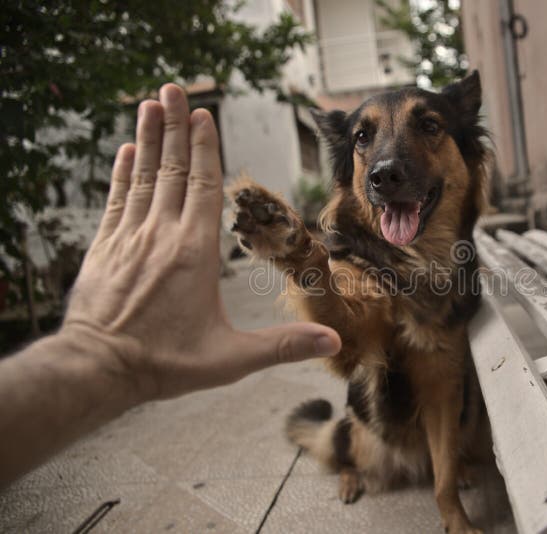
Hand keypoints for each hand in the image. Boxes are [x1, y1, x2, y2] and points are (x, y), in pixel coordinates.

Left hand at [60, 84, 340, 401]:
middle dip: (173, 126)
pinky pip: (117, 199)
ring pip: (142, 176)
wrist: (97, 370)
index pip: (201, 186)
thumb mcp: (230, 360)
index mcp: (194, 253)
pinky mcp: (105, 248)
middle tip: (174, 89)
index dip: (203, 148)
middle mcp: (161, 235)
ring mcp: (129, 238)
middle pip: (171, 169)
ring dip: (147, 138)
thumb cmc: (165, 364)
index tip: (202, 115)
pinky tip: (126, 151)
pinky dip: (123, 172)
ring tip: (150, 104)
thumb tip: (333, 341)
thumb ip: (282, 345)